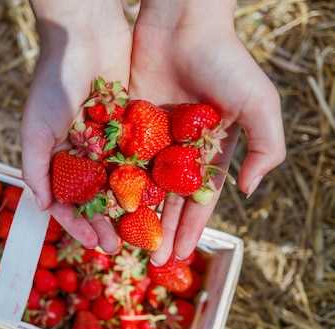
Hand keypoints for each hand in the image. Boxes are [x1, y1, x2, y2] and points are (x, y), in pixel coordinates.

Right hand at [22, 0, 129, 252]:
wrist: (85, 36)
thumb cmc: (53, 82)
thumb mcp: (36, 129)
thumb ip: (35, 168)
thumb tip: (42, 208)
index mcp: (58, 157)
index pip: (67, 201)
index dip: (79, 225)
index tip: (94, 243)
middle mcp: (83, 154)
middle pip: (95, 198)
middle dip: (106, 223)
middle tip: (119, 246)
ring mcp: (108, 142)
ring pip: (120, 184)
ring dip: (129, 210)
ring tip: (142, 232)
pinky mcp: (131, 127)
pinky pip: (140, 159)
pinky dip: (147, 180)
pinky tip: (159, 200)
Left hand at [130, 0, 285, 264]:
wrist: (182, 23)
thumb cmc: (226, 61)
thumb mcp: (259, 105)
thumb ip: (265, 148)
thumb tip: (248, 191)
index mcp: (210, 149)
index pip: (199, 198)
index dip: (192, 227)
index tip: (183, 254)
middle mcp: (179, 149)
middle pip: (167, 199)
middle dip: (161, 229)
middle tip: (153, 261)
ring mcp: (150, 138)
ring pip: (140, 185)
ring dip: (135, 214)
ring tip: (127, 244)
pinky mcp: (125, 124)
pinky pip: (117, 160)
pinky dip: (113, 184)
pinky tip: (106, 209)